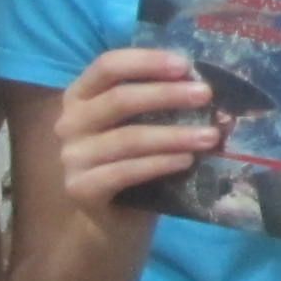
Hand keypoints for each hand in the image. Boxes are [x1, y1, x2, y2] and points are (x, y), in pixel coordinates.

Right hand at [56, 47, 217, 212]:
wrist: (113, 218)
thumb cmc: (133, 161)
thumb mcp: (144, 126)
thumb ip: (163, 106)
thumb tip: (207, 90)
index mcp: (81, 95)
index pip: (108, 66)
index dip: (146, 62)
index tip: (184, 65)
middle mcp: (70, 122)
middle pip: (119, 99)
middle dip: (167, 95)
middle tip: (205, 95)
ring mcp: (72, 157)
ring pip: (128, 138)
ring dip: (174, 135)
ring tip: (210, 136)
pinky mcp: (80, 189)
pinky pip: (126, 171)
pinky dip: (160, 164)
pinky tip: (187, 161)